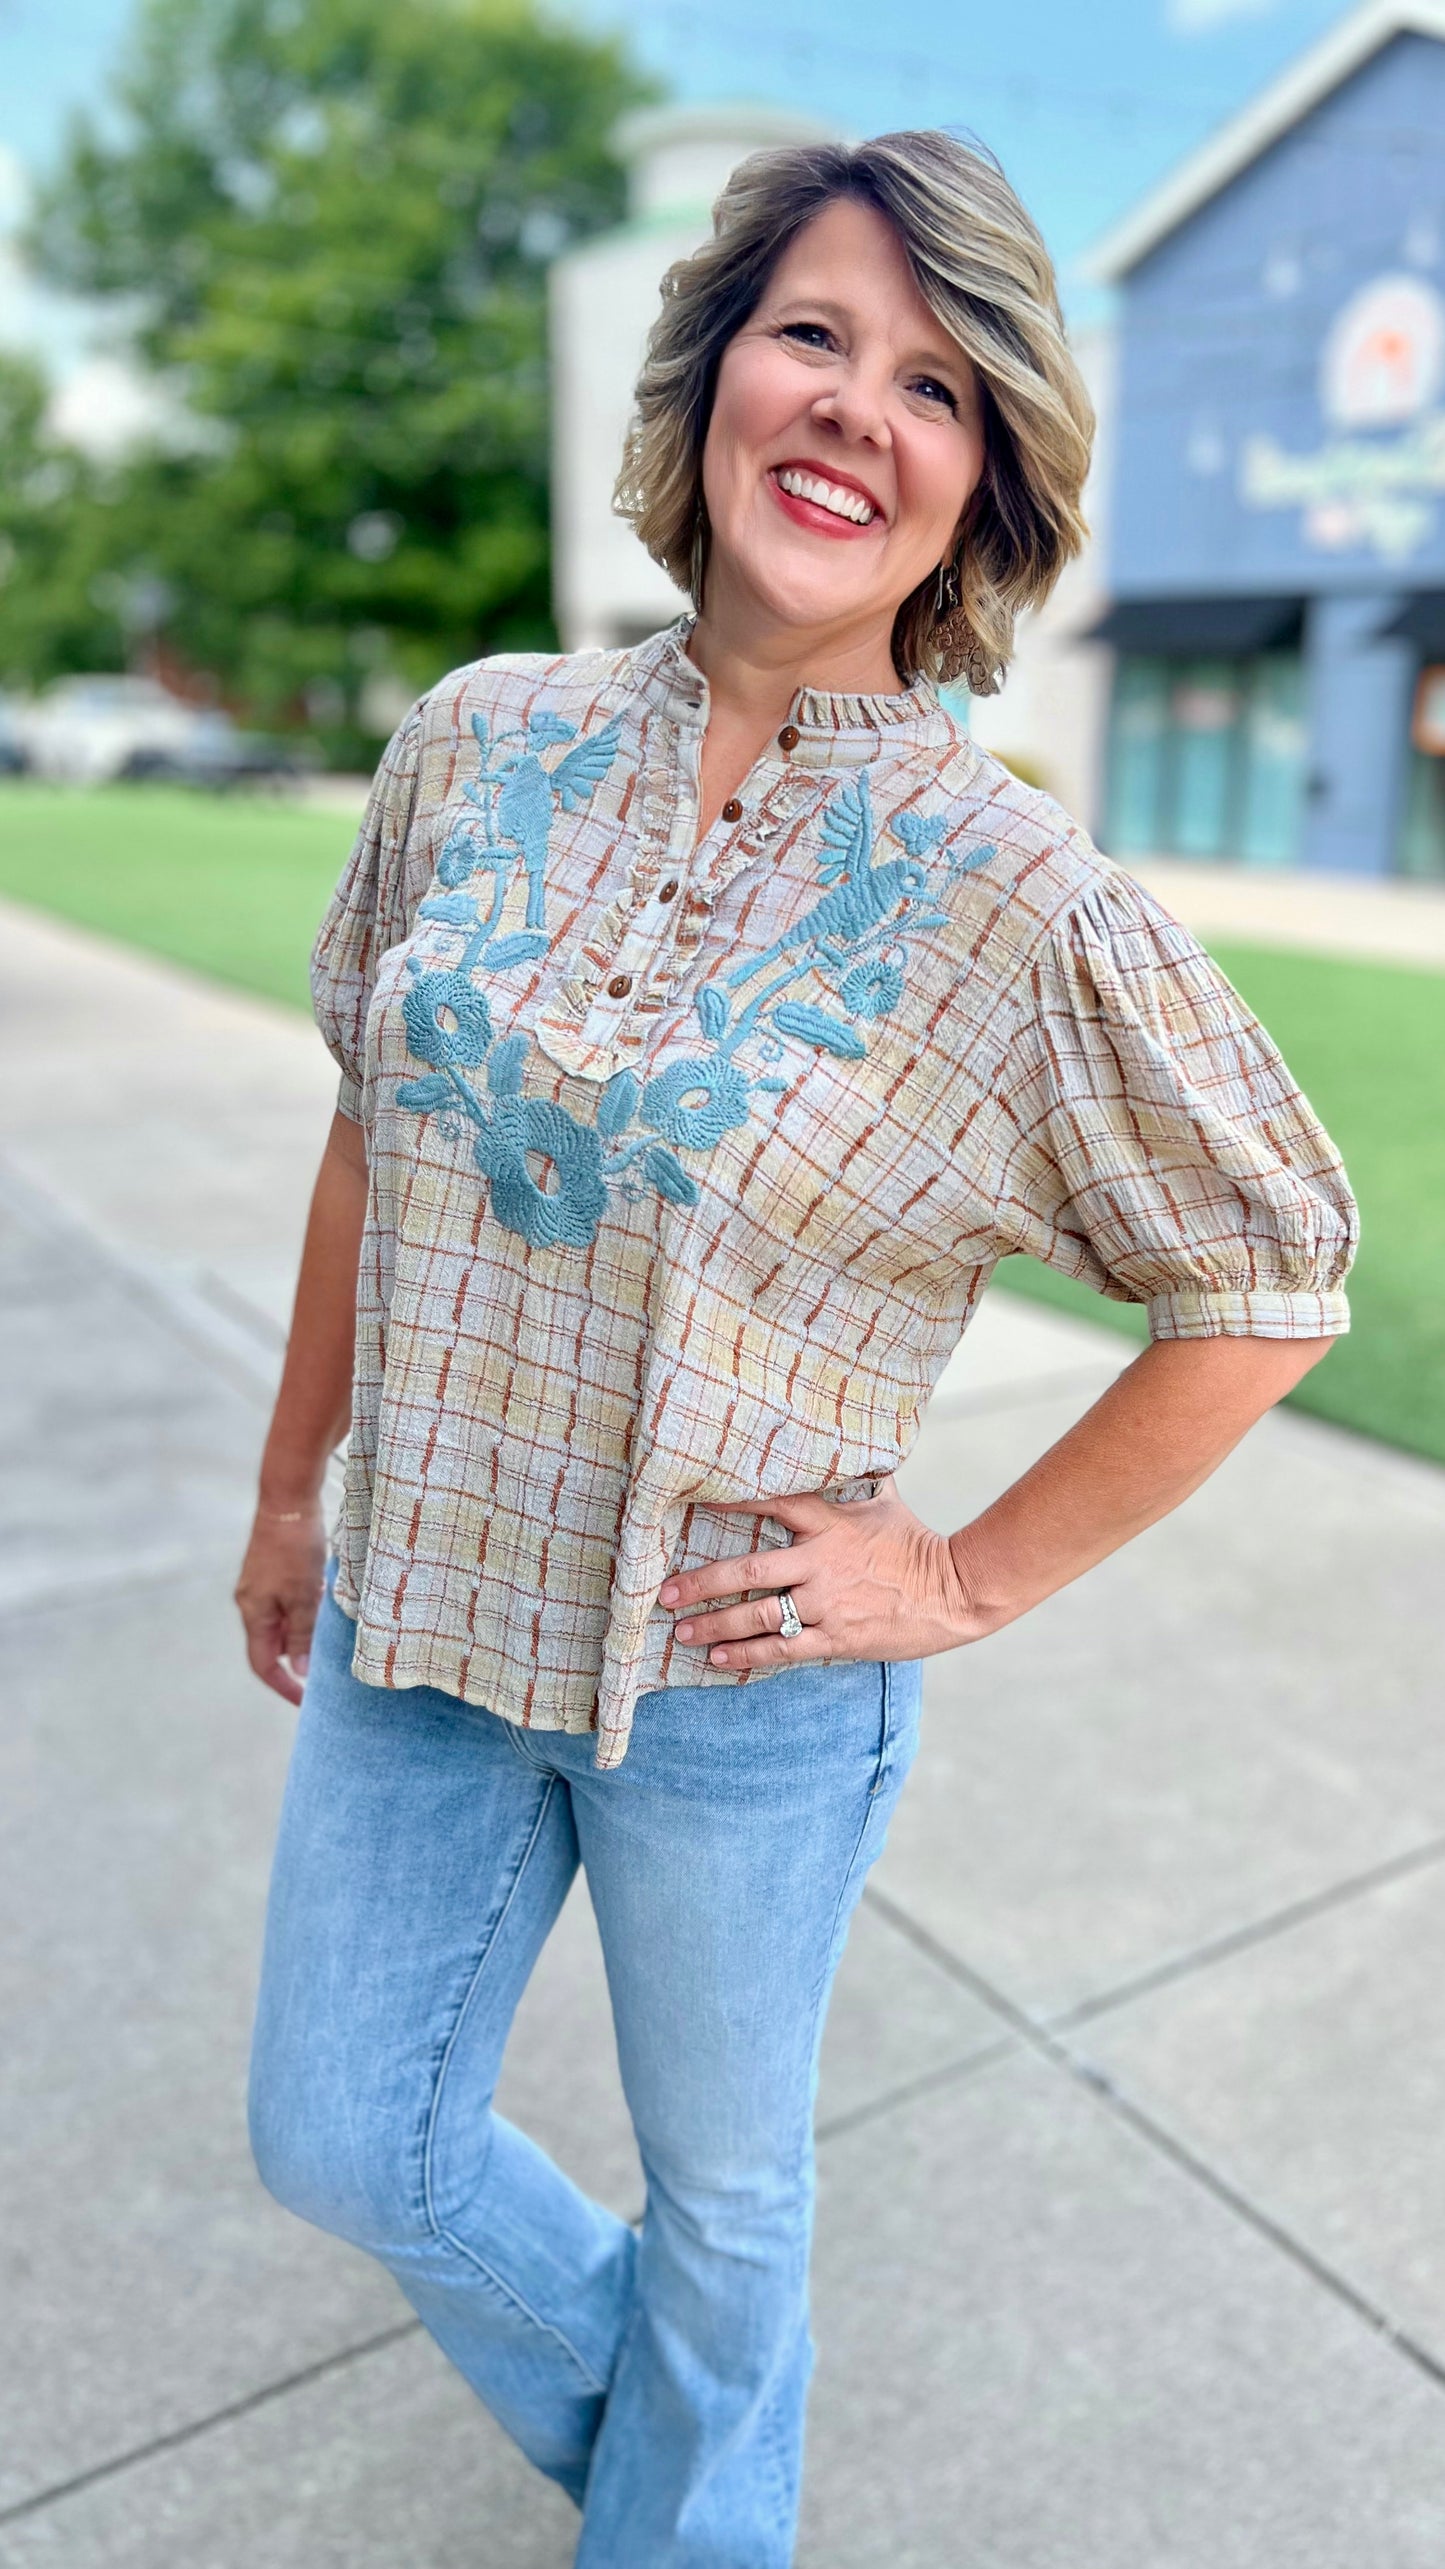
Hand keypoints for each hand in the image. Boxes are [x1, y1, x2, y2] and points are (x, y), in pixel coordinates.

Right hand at [234, 1502, 327, 1704]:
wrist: (288, 1499)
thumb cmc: (295, 1547)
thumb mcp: (304, 1595)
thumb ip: (301, 1634)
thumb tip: (298, 1671)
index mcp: (253, 1613)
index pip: (263, 1664)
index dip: (283, 1686)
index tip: (306, 1701)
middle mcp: (251, 1603)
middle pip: (273, 1644)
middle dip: (297, 1656)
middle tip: (326, 1665)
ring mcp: (259, 1587)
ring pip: (282, 1623)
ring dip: (304, 1630)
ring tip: (329, 1627)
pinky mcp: (271, 1572)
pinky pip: (286, 1603)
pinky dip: (304, 1609)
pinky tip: (324, 1598)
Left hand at [659, 1478, 981, 1670]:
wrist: (956, 1592)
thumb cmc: (917, 1543)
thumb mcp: (886, 1501)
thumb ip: (857, 1477)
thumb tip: (848, 1439)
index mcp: (830, 1524)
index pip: (772, 1503)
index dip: (730, 1500)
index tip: (691, 1498)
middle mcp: (821, 1563)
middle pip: (749, 1571)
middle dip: (702, 1582)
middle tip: (665, 1591)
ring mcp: (828, 1603)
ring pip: (759, 1615)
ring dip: (715, 1623)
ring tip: (681, 1630)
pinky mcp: (838, 1638)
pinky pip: (784, 1648)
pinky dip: (748, 1653)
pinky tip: (719, 1656)